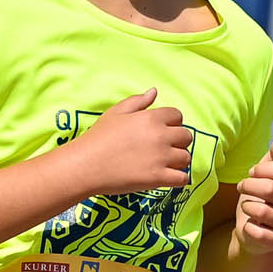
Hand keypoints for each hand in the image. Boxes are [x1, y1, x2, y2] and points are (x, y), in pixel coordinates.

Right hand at [71, 88, 193, 196]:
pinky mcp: (158, 178)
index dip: (172, 123)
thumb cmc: (98, 138)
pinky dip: (180, 179)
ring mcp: (161, 157)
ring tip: (166, 165)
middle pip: (186, 137)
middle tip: (165, 149)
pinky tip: (170, 178)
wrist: (86, 165)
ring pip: (186, 158)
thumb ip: (137, 101)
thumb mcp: (116, 112)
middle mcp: (160, 135)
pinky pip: (182, 178)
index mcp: (151, 117)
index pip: (177, 116)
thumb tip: (154, 91)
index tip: (163, 132)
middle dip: (178, 142)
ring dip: (179, 161)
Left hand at [231, 138, 272, 255]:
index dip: (262, 169)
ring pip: (263, 211)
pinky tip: (249, 225)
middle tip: (242, 186)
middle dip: (249, 186)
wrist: (253, 231)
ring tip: (246, 206)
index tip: (252, 173)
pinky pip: (259, 232)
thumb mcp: (264, 176)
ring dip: (247, 206)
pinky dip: (248, 228)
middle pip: (271, 188)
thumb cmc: (258, 199)